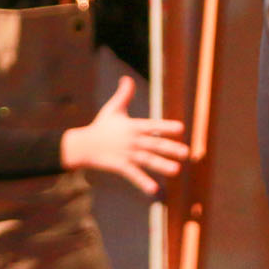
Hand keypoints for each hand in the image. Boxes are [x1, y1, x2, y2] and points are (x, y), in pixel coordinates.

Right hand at [60, 75, 188, 197]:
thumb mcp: (112, 109)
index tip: (181, 128)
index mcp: (133, 126)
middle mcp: (132, 141)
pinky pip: (133, 175)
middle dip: (170, 148)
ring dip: (162, 165)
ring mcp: (127, 155)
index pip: (153, 126)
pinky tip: (154, 190)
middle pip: (154, 144)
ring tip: (177, 170)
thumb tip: (127, 78)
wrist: (82, 145)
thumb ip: (124, 95)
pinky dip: (143, 182)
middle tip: (186, 152)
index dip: (167, 127)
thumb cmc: (100, 126)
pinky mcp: (120, 166)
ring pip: (147, 161)